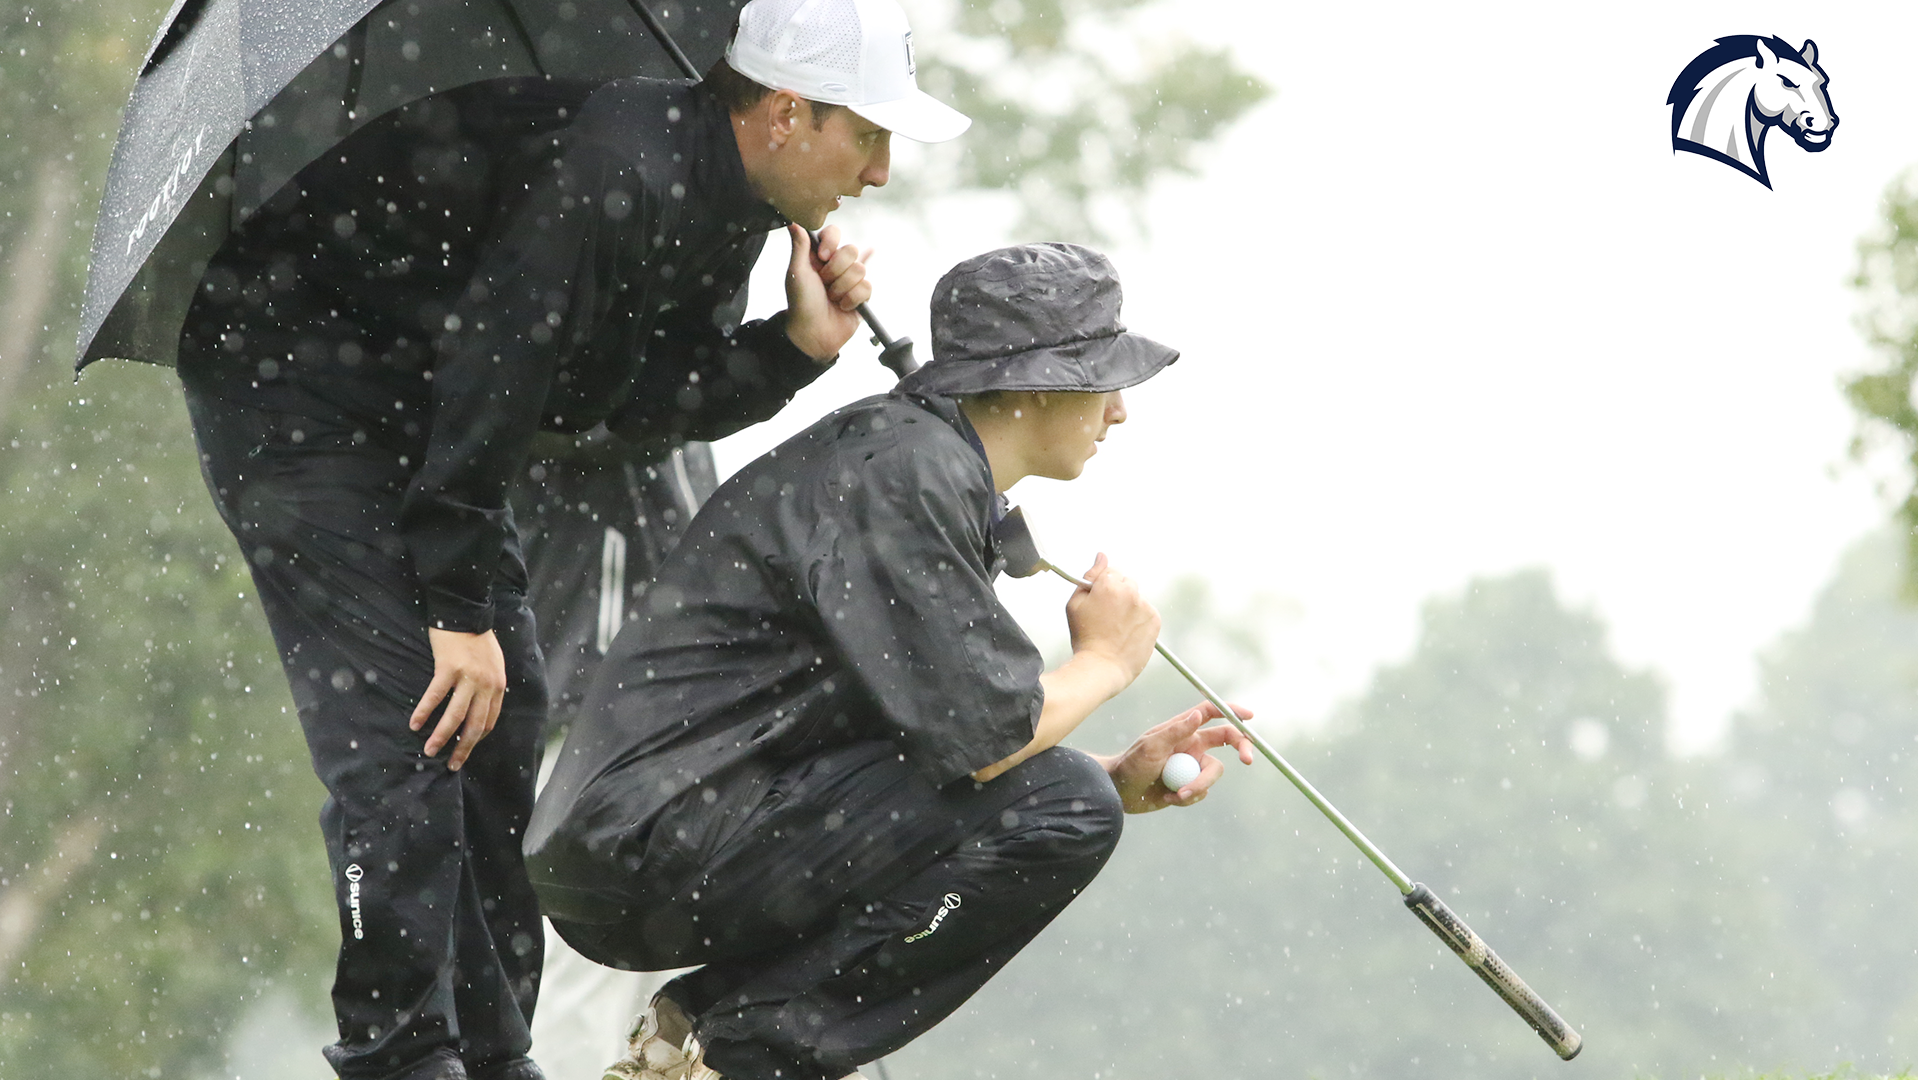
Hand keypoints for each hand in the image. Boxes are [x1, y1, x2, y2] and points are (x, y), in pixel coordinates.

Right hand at [409, 628, 506, 769]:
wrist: (466, 612)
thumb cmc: (477, 638)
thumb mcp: (493, 663)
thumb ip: (489, 684)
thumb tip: (481, 704)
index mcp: (498, 685)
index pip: (489, 720)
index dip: (476, 738)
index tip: (466, 750)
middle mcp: (486, 684)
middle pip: (475, 725)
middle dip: (463, 749)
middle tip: (452, 766)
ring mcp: (468, 677)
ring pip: (455, 716)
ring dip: (442, 737)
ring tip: (430, 751)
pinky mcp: (449, 669)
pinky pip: (435, 696)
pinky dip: (424, 712)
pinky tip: (415, 724)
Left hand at [783, 223, 870, 361]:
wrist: (813, 333)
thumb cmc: (800, 303)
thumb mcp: (796, 272)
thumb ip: (800, 245)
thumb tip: (792, 221)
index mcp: (820, 256)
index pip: (834, 233)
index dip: (831, 243)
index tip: (822, 257)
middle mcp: (836, 265)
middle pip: (851, 250)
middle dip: (836, 271)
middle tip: (824, 284)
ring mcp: (850, 280)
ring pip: (860, 270)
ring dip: (843, 288)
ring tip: (832, 298)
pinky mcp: (862, 295)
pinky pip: (867, 287)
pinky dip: (852, 299)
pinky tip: (843, 306)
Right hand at [1064, 553, 1158, 691]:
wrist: (1102, 667)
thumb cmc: (1085, 637)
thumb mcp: (1075, 604)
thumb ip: (1090, 576)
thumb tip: (1101, 556)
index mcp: (1110, 584)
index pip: (1110, 571)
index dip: (1102, 586)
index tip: (1099, 599)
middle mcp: (1131, 592)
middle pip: (1126, 582)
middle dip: (1117, 593)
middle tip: (1106, 615)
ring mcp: (1145, 606)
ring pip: (1136, 598)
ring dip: (1129, 606)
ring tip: (1116, 627)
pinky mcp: (1155, 620)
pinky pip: (1146, 612)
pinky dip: (1139, 619)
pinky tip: (1126, 632)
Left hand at [1103, 701, 1256, 813]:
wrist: (1120, 793)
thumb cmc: (1131, 764)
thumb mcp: (1151, 747)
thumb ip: (1176, 732)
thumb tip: (1198, 715)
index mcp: (1184, 730)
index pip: (1212, 713)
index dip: (1232, 712)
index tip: (1249, 717)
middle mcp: (1192, 745)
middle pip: (1228, 742)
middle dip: (1242, 748)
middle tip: (1248, 760)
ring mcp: (1192, 766)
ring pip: (1214, 774)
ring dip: (1199, 786)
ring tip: (1176, 793)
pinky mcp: (1190, 786)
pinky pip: (1203, 791)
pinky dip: (1189, 797)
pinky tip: (1168, 798)